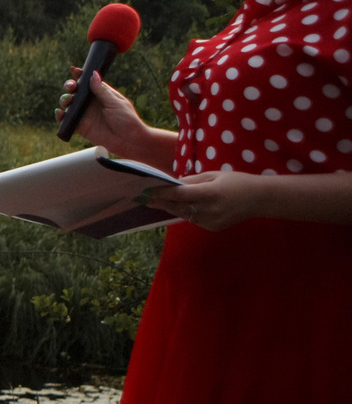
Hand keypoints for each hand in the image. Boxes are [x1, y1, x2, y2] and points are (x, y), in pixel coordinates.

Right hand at [58, 71, 147, 150]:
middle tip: (71, 87)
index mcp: (100, 94)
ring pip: (68, 103)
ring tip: (68, 100)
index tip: (74, 70)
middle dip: (69, 86)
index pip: (87, 81)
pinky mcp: (80, 126)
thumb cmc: (127, 120)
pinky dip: (60, 116)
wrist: (128, 140)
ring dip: (64, 99)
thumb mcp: (115, 102)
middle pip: (74, 91)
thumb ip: (102, 90)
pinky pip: (66, 120)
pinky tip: (60, 112)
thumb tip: (93, 75)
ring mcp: (84, 114)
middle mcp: (90, 103)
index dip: (80, 75)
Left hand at [148, 171, 266, 231]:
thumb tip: (172, 184)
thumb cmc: (236, 182)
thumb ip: (192, 181)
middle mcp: (209, 209)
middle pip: (178, 207)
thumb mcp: (214, 175)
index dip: (161, 194)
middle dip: (161, 202)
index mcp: (210, 193)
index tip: (146, 192)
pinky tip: (184, 207)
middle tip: (145, 199)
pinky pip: (194, 220)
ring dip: (173, 208)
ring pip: (184, 214)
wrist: (259, 199)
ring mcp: (211, 221)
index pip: (179, 195)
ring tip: (158, 202)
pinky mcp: (213, 227)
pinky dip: (187, 213)